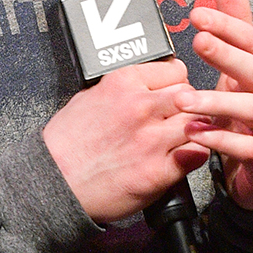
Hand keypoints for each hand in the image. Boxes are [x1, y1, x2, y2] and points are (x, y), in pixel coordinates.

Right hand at [43, 57, 210, 223]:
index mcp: (124, 83)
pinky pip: (196, 155)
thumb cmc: (66, 143)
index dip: (177, 83)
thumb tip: (147, 85)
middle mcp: (141, 107)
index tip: (174, 92)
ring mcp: (151, 139)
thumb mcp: (90, 96)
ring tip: (184, 136)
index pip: (175, 70)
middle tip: (181, 115)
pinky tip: (184, 156)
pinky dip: (195, 154)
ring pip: (199, 122)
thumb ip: (122, 88)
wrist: (54, 182)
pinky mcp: (157, 171)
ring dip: (195, 129)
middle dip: (190, 104)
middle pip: (190, 94)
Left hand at [176, 0, 252, 210]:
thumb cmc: (248, 116)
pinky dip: (223, 140)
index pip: (251, 41)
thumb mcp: (239, 69)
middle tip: (197, 42)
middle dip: (227, 55)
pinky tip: (197, 134)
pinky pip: (248, 149)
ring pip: (252, 110)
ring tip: (183, 100)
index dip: (227, 26)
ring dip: (217, 102)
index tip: (197, 15)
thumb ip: (235, 26)